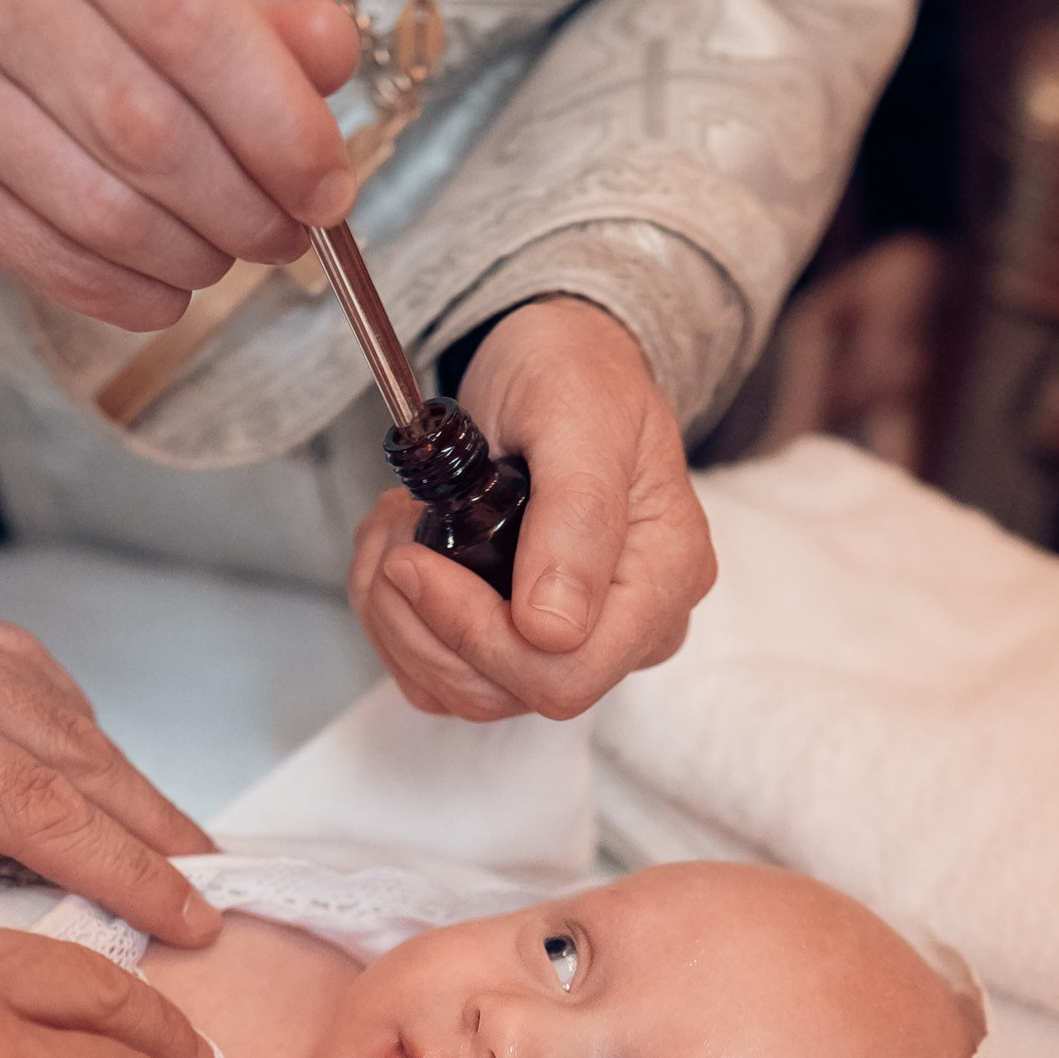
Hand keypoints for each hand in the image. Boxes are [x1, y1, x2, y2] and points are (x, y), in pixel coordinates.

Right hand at [0, 0, 358, 329]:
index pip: (182, 17)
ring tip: (236, 246)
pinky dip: (138, 290)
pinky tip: (172, 277)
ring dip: (199, 253)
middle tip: (292, 227)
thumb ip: (236, 11)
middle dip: (247, 202)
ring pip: (107, 213)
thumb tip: (328, 58)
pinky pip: (60, 265)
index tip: (326, 178)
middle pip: (149, 131)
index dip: (274, 116)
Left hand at [0, 386, 221, 945]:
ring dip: (115, 772)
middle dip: (151, 825)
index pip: (34, 802)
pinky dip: (55, 718)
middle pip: (70, 745)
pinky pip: (1, 664)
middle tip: (218, 892)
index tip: (189, 920)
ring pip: (47, 698)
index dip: (122, 870)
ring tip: (165, 838)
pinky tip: (68, 751)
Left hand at [347, 298, 717, 720]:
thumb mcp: (579, 418)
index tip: (418, 560)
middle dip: (425, 622)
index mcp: (664, 578)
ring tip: (394, 534)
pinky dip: (398, 623)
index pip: (569, 672)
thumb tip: (554, 627)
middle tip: (397, 536)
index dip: (478, 634)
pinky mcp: (522, 644)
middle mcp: (629, 628)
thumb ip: (577, 518)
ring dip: (400, 620)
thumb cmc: (576, 375)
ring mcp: (575, 642)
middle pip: (510, 692)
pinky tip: (399, 557)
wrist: (553, 365)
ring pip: (464, 691)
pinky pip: (442, 676)